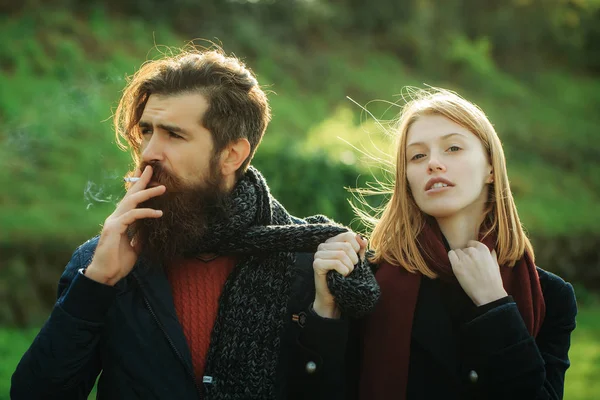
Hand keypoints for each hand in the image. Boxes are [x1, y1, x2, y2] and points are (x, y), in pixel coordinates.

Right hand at [85, 165, 165, 285]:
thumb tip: (150, 229)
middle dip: (141, 181)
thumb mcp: (135, 248)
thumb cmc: (118, 263)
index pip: (131, 200)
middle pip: (130, 195)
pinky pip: (132, 216)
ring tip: (162, 188)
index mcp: (120, 221)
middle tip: (152, 169)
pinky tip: (158, 214)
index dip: (139, 188)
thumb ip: (141, 237)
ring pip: (131, 201)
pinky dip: (146, 213)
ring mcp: (113, 222)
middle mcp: (115, 218)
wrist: (105, 276)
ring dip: (147, 193)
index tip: (150, 177)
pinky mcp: (114, 228)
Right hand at [312, 232, 367, 317]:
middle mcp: (323, 245)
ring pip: (341, 254)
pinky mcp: (316, 264)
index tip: (356, 259)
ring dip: (349, 267)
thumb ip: (360, 249)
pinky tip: (342, 276)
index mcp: (332, 241)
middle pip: (346, 246)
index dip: (357, 247)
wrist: (333, 297)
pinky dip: (343, 270)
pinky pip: (336, 262)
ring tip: (346, 273)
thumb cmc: (344, 277)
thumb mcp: (355, 261)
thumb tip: (363, 239)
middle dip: (353, 260)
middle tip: (351, 269)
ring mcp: (318, 254)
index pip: (348, 235)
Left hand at [448, 240, 507, 305]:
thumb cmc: (493, 281)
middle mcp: (472, 251)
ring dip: (459, 258)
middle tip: (469, 266)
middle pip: (464, 249)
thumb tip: (491, 250)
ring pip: (457, 252)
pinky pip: (450, 255)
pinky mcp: (456, 266)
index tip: (472, 258)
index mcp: (483, 249)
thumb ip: (491, 255)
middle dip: (465, 255)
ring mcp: (464, 258)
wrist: (489, 294)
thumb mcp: (495, 264)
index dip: (471, 251)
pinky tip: (456, 266)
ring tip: (464, 268)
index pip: (471, 243)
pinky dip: (452, 259)